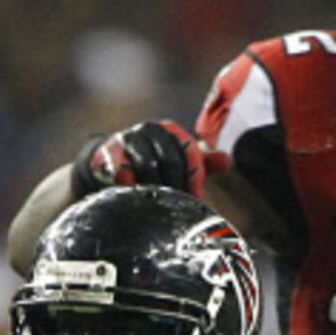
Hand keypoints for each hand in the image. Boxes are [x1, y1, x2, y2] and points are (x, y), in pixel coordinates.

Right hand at [69, 120, 224, 200]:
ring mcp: (127, 139)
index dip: (194, 178)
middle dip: (175, 185)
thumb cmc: (148, 169)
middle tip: (174, 205)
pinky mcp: (107, 154)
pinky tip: (135, 197)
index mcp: (169, 130)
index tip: (192, 198)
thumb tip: (229, 160)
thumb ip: (202, 164)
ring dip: (155, 189)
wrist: (106, 171)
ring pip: (149, 166)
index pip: (191, 152)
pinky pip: (125, 173)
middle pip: (171, 159)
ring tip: (155, 203)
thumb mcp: (176, 165)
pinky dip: (132, 187)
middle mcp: (149, 129)